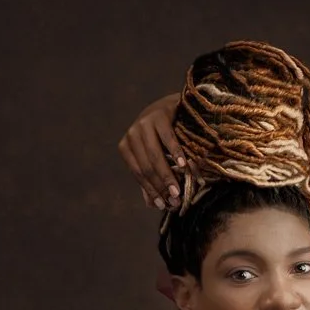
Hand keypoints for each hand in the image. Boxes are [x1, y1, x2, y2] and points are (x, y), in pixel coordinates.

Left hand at [118, 93, 185, 210]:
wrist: (172, 104)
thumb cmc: (162, 135)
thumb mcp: (154, 155)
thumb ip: (151, 176)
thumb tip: (152, 204)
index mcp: (126, 146)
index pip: (138, 173)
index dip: (151, 190)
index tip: (163, 205)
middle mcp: (132, 134)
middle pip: (146, 166)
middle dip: (160, 185)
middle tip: (174, 200)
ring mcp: (144, 122)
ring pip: (154, 155)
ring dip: (167, 174)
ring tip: (177, 189)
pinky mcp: (159, 115)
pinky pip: (167, 138)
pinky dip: (175, 153)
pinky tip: (183, 165)